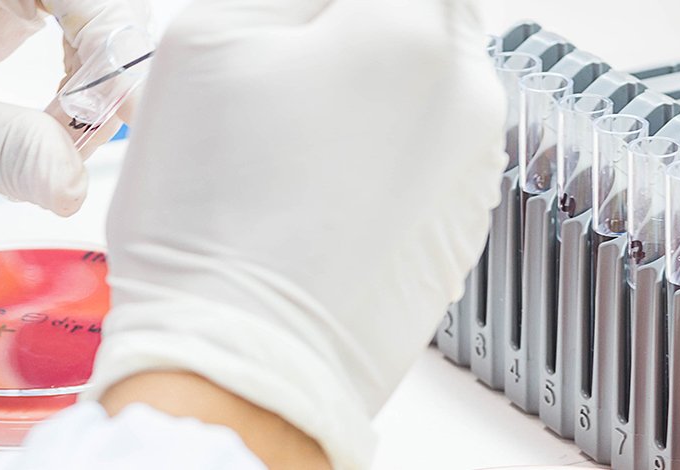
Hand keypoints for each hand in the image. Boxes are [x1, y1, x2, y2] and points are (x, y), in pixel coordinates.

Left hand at [0, 0, 148, 240]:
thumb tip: (77, 180)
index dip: (100, 20)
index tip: (106, 91)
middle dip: (101, 48)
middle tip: (99, 118)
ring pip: (70, 13)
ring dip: (90, 73)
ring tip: (74, 134)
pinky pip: (51, 44)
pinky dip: (68, 90)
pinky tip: (56, 131)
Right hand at [90, 0, 505, 466]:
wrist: (243, 362)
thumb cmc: (212, 219)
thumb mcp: (205, 39)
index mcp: (409, 30)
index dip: (324, 6)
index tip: (295, 26)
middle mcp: (466, 95)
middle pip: (418, 16)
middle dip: (355, 33)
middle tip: (282, 78)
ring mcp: (474, 169)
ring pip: (427, 88)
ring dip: (370, 95)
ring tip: (289, 149)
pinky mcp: (461, 230)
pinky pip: (428, 160)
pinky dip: (383, 160)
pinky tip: (317, 198)